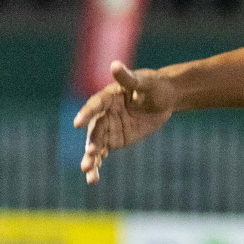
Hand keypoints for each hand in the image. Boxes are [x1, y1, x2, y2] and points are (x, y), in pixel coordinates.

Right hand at [72, 61, 177, 184]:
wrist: (165, 98)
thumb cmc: (156, 86)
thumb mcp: (146, 82)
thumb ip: (129, 78)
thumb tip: (115, 64)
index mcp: (107, 97)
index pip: (95, 105)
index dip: (86, 113)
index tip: (78, 123)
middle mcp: (103, 114)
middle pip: (94, 129)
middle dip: (91, 141)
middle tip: (90, 153)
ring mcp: (107, 128)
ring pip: (95, 144)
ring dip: (90, 157)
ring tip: (87, 170)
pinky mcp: (114, 140)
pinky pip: (102, 154)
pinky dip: (96, 165)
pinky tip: (92, 179)